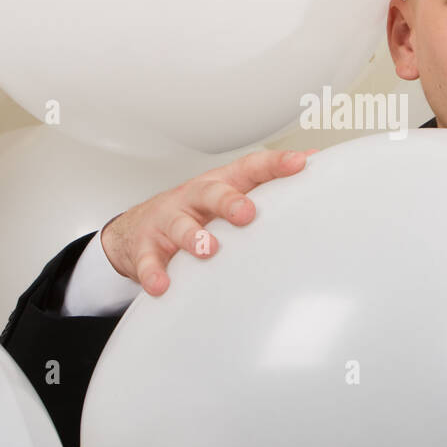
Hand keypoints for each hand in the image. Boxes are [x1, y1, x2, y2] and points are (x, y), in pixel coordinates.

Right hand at [98, 147, 319, 296]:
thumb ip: (266, 180)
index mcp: (219, 184)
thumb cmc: (195, 210)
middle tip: (247, 213)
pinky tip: (163, 285)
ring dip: (193, 236)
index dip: (274, 164)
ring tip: (207, 249)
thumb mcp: (229, 190)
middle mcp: (193, 198)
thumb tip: (312, 161)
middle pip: (211, 193)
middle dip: (229, 201)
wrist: (135, 229)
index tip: (299, 162)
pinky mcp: (145, 248)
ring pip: (179, 225)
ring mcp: (167, 222)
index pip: (249, 168)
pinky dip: (154, 273)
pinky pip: (148, 261)